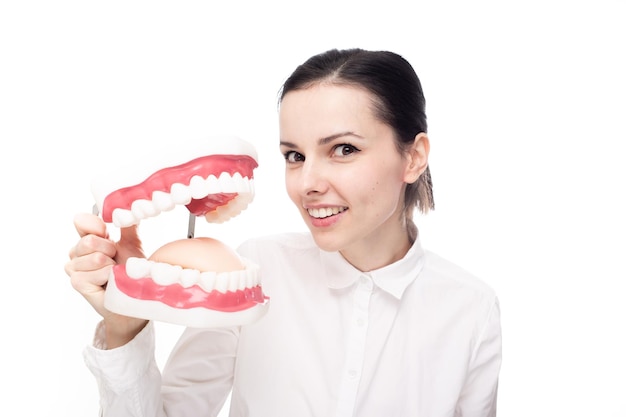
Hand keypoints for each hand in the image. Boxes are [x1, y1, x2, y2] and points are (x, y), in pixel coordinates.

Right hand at [65, 213, 147, 347]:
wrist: (134, 298)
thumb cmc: (132, 272)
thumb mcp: (132, 244)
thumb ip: (127, 226)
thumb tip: (127, 207)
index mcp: (88, 239)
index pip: (82, 221)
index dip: (97, 226)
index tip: (108, 234)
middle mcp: (77, 253)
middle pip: (89, 240)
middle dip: (109, 250)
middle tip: (115, 260)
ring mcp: (74, 269)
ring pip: (93, 257)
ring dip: (110, 265)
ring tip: (113, 272)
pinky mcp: (77, 283)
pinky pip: (93, 274)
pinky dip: (107, 277)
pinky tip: (109, 282)